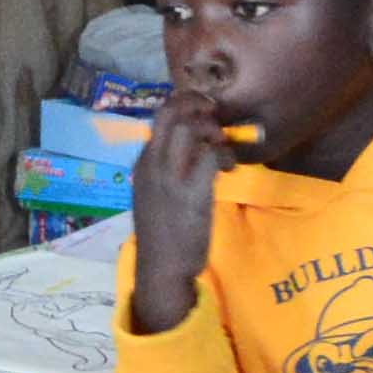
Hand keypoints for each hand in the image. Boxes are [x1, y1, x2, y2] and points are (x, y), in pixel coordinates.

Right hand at [124, 97, 228, 334]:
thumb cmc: (162, 234)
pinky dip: (224, 156)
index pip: (158, 118)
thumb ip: (166, 170)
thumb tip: (193, 149)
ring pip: (190, 129)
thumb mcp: (154, 194)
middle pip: (170, 113)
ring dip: (213, 131)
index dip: (183, 106)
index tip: (202, 111)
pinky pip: (210, 155)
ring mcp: (169, 176)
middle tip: (215, 115)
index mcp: (142, 163)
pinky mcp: (191, 190)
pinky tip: (229, 169)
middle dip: (196, 104)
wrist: (161, 267)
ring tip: (223, 148)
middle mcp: (152, 163)